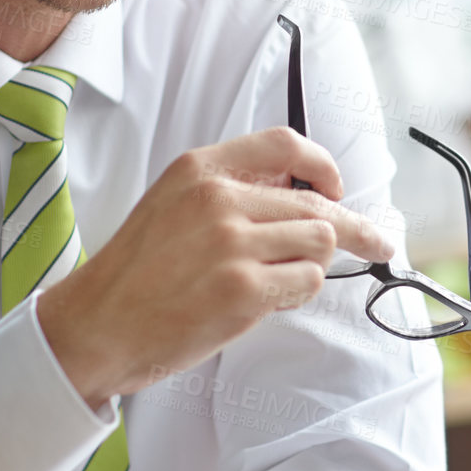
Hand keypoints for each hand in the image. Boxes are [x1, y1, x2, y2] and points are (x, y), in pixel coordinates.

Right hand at [37, 126, 395, 408]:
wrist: (95, 325)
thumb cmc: (137, 273)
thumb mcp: (171, 204)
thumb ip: (229, 190)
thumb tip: (301, 194)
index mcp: (200, 169)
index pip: (285, 145)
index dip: (323, 166)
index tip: (338, 187)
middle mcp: (219, 199)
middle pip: (317, 204)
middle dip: (351, 229)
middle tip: (375, 243)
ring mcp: (232, 244)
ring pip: (321, 242)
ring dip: (312, 265)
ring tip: (276, 281)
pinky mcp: (242, 290)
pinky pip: (308, 282)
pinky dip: (299, 293)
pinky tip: (267, 301)